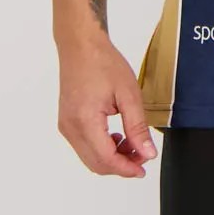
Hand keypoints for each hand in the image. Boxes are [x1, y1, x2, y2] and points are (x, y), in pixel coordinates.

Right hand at [56, 36, 157, 177]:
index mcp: (85, 121)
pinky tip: (117, 136)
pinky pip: (84, 146)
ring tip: (133, 143)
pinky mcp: (66, 122)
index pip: (106, 159)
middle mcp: (70, 128)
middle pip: (96, 163)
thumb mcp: (128, 93)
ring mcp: (65, 126)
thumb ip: (137, 126)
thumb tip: (147, 153)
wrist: (81, 45)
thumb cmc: (104, 63)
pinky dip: (101, 148)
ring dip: (112, 158)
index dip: (126, 168)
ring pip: (89, 157)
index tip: (144, 169)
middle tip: (143, 155)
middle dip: (121, 165)